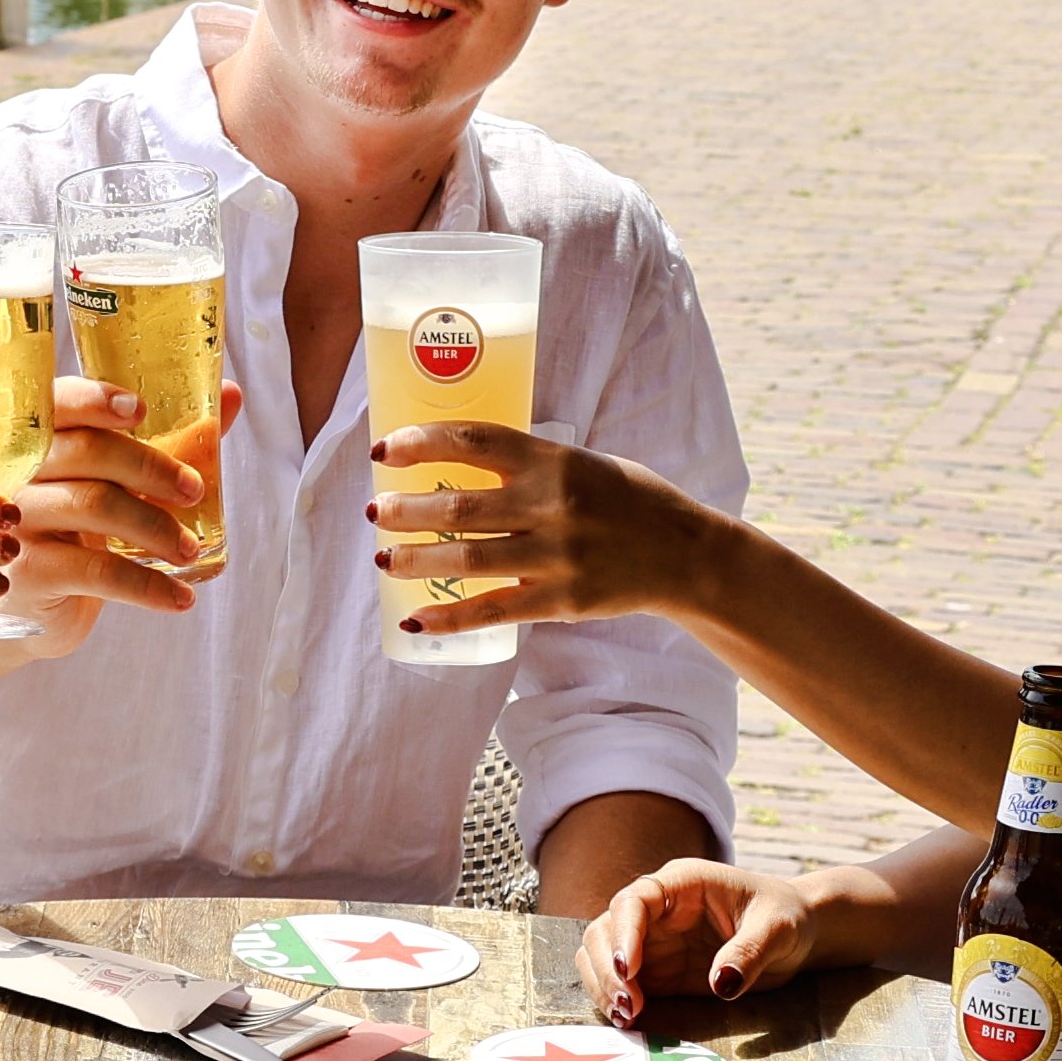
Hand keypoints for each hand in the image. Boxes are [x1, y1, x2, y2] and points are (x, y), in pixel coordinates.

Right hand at [4, 376, 242, 634]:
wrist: (37, 607)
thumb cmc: (80, 530)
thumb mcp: (119, 483)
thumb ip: (172, 437)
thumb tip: (230, 395)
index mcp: (40, 441)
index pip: (60, 403)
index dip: (96, 400)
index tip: (141, 411)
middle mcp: (19, 474)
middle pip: (85, 451)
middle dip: (149, 467)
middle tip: (193, 490)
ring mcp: (18, 523)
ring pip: (92, 505)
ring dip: (154, 526)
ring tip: (191, 550)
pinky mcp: (29, 574)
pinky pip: (95, 571)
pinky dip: (146, 586)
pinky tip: (180, 598)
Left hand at [365, 421, 726, 641]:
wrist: (685, 554)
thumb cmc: (629, 500)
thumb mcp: (584, 462)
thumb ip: (530, 464)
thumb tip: (459, 460)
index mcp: (553, 459)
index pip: (473, 440)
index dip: (420, 443)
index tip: (384, 451)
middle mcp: (551, 505)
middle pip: (459, 506)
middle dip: (406, 510)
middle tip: (376, 512)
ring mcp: (556, 557)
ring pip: (467, 559)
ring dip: (414, 561)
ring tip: (382, 561)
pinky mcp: (561, 601)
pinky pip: (493, 612)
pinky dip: (449, 618)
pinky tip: (415, 620)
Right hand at [577, 858, 822, 1025]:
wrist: (794, 935)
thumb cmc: (785, 917)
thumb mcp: (778, 929)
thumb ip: (750, 951)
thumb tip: (721, 983)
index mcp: (681, 884)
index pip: (634, 901)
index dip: (623, 933)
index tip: (627, 968)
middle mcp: (657, 910)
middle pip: (605, 929)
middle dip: (607, 967)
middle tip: (629, 1005)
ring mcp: (652, 941)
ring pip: (601, 956)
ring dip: (604, 985)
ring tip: (627, 1017)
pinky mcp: (656, 972)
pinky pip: (620, 983)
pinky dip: (615, 1001)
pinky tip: (629, 1022)